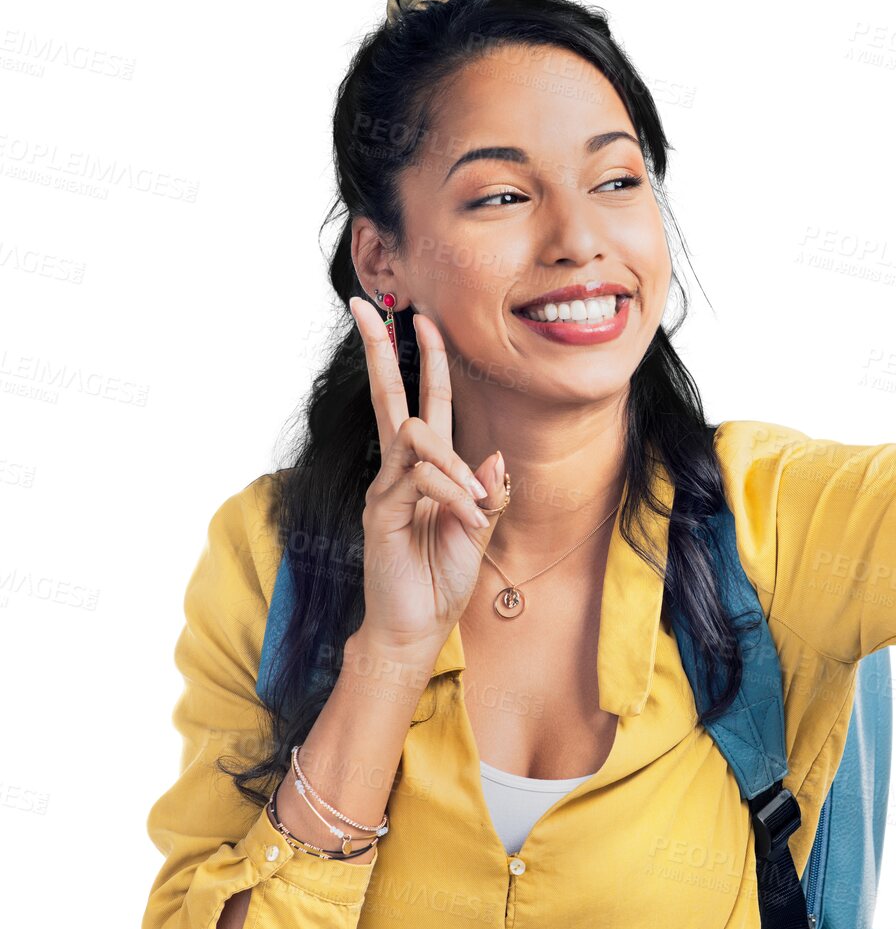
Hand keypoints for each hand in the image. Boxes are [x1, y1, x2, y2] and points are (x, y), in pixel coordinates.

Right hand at [348, 297, 507, 670]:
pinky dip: (450, 492)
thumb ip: (487, 494)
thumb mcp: (479, 530)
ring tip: (473, 504)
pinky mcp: (379, 510)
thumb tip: (495, 457)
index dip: (426, 361)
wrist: (417, 625)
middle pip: (388, 396)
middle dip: (381, 349)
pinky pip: (417, 479)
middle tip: (366, 303)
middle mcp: (399, 469)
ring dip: (454, 464)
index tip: (422, 317)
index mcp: (425, 468)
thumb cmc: (443, 577)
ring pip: (417, 437)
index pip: (425, 402)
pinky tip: (465, 517)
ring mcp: (385, 487)